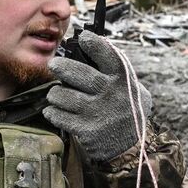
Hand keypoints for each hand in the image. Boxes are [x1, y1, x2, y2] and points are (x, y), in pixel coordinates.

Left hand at [44, 29, 149, 162]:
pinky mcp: (85, 130)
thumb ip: (119, 72)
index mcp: (123, 80)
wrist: (132, 148)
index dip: (94, 43)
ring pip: (64, 95)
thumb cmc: (128, 111)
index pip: (108, 55)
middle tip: (53, 64)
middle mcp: (110, 94)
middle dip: (62, 66)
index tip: (83, 38)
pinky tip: (53, 110)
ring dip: (55, 93)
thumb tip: (97, 47)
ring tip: (55, 93)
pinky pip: (60, 116)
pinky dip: (53, 112)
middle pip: (79, 74)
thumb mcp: (134, 89)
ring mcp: (97, 113)